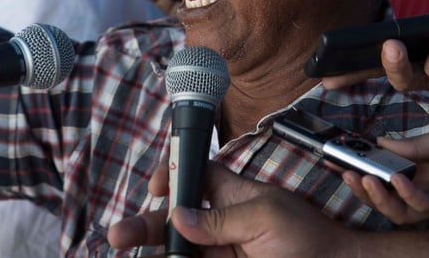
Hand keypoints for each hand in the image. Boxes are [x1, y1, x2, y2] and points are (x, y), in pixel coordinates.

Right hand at [108, 160, 352, 256]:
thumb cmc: (309, 239)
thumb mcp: (266, 218)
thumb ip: (221, 218)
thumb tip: (179, 215)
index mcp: (232, 196)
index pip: (194, 177)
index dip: (172, 176)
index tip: (155, 186)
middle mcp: (220, 224)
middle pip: (174, 219)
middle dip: (145, 224)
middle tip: (119, 235)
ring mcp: (220, 251)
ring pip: (176, 249)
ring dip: (151, 250)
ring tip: (125, 252)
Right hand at [342, 124, 428, 223]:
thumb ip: (412, 145)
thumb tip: (380, 144)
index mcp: (415, 168)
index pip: (379, 171)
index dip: (355, 165)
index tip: (333, 156)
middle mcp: (420, 186)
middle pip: (381, 196)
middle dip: (358, 187)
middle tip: (343, 171)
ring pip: (396, 209)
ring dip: (376, 197)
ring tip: (361, 179)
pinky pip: (421, 206)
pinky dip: (406, 194)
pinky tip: (397, 179)